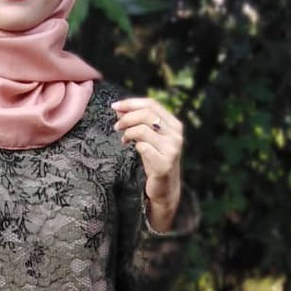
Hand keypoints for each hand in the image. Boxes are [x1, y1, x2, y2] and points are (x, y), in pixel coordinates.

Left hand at [112, 97, 182, 228]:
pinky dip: (134, 145)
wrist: (165, 188)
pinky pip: (143, 147)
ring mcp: (172, 149)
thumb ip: (137, 123)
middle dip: (127, 118)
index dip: (131, 103)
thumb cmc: (155, 160)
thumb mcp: (148, 139)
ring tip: (124, 139)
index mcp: (174, 124)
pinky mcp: (164, 163)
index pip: (152, 104)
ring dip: (128, 132)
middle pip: (146, 114)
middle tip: (116, 126)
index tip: (114, 106)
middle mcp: (176, 135)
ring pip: (143, 129)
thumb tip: (119, 108)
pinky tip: (131, 148)